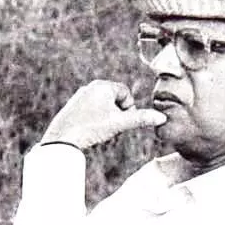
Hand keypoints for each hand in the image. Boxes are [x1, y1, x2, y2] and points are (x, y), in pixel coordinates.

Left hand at [40, 80, 164, 150]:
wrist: (62, 139)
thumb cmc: (91, 128)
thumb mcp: (119, 124)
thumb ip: (141, 119)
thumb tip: (162, 117)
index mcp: (103, 86)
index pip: (126, 94)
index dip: (129, 109)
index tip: (122, 122)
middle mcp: (91, 87)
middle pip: (115, 100)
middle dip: (118, 115)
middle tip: (110, 128)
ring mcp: (81, 96)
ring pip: (104, 107)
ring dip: (108, 119)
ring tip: (99, 130)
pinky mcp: (73, 106)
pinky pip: (92, 111)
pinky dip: (96, 121)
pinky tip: (89, 131)